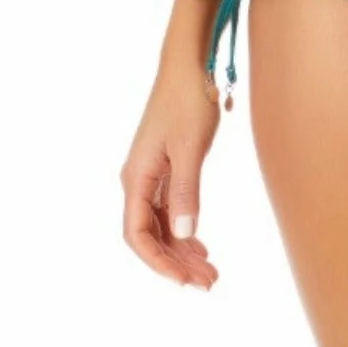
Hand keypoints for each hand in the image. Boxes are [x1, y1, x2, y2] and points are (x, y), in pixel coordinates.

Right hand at [121, 62, 221, 288]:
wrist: (189, 64)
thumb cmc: (188, 99)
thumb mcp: (189, 147)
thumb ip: (186, 192)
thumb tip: (184, 236)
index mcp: (136, 178)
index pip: (138, 235)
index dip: (158, 262)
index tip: (183, 280)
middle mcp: (138, 180)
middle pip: (151, 235)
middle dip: (176, 262)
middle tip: (209, 283)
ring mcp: (152, 175)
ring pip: (163, 225)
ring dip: (183, 250)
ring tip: (211, 272)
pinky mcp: (166, 167)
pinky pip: (171, 210)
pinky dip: (186, 230)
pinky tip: (201, 246)